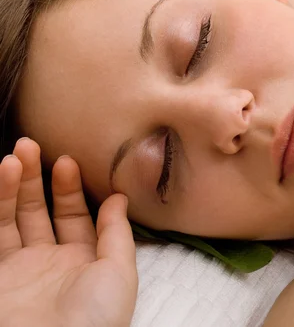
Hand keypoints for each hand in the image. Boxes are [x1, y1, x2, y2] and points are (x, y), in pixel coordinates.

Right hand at [0, 138, 137, 326]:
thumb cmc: (95, 316)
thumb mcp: (119, 270)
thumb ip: (117, 232)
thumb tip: (119, 197)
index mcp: (83, 260)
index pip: (74, 215)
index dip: (70, 187)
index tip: (67, 161)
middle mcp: (49, 262)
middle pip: (39, 211)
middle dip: (36, 178)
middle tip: (32, 146)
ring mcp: (19, 269)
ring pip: (12, 218)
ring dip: (12, 186)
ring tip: (15, 155)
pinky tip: (1, 175)